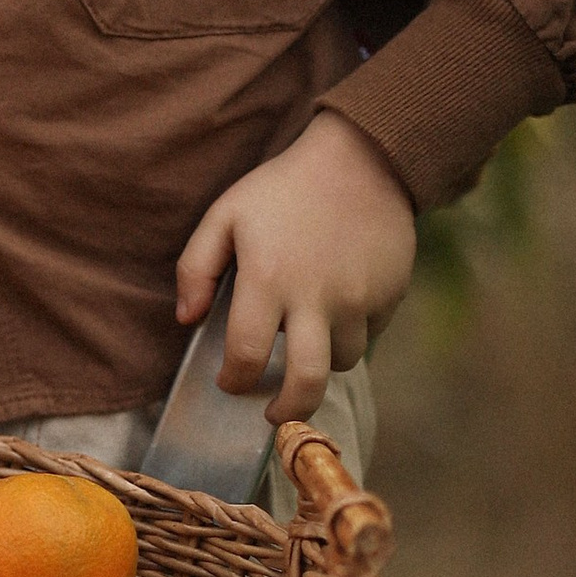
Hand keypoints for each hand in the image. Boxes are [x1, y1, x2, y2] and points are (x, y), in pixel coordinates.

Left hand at [174, 112, 416, 426]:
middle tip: (273, 414)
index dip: (234, 380)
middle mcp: (315, 298)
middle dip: (287, 412)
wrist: (362, 161)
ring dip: (320, 365)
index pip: (245, 355)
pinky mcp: (388, 298)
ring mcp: (357, 301)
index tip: (229, 382)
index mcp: (267, 279)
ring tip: (305, 344)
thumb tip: (187, 318)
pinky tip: (336, 310)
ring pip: (342, 363)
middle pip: (306, 383)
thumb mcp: (226, 214)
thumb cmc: (283, 189)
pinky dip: (350, 335)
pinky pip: (369, 335)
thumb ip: (195, 267)